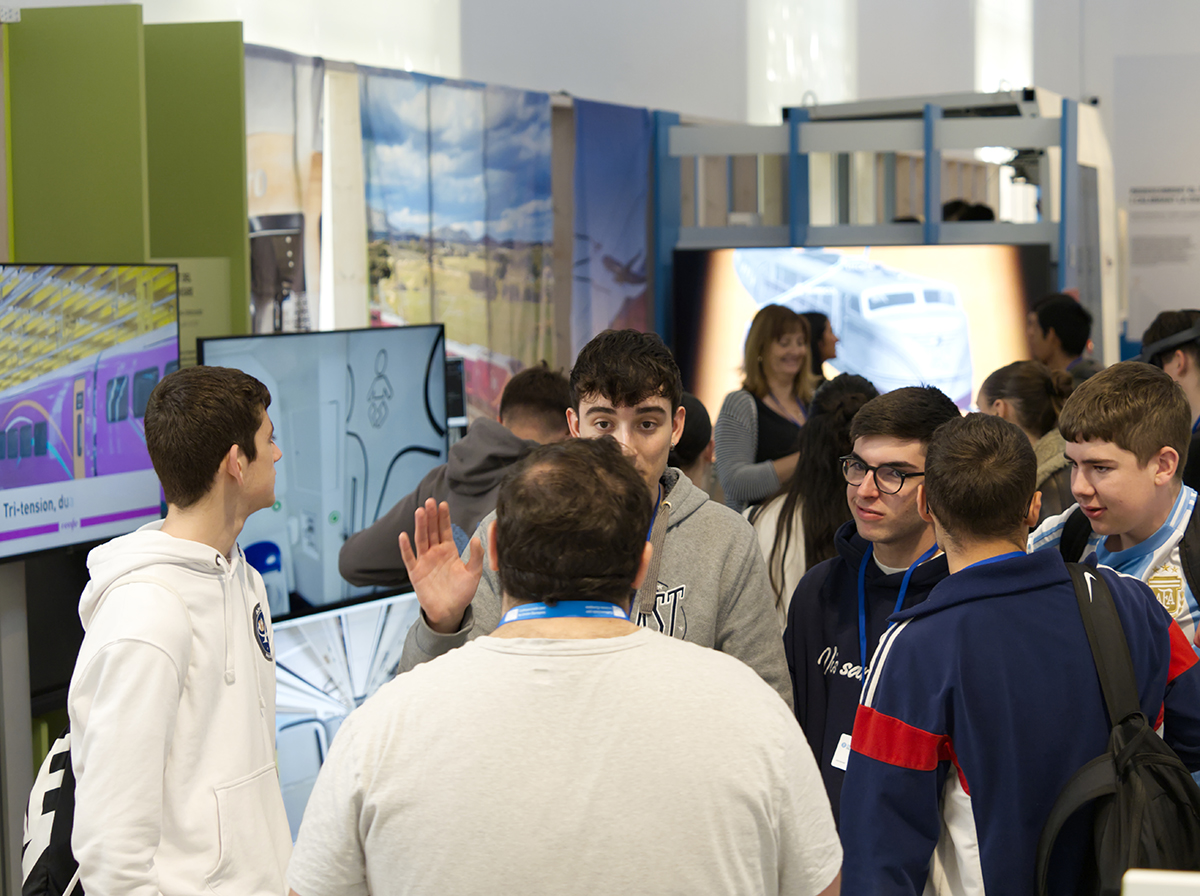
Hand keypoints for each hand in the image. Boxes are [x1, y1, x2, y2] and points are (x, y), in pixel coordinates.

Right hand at [398, 499, 482, 633]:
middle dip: (431, 516)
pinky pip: (409, 558)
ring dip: (420, 526)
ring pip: (421, 540)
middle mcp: (435, 553)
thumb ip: (476, 556)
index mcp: (449, 551)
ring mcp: (424, 562)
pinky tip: (403, 535)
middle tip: (430, 500)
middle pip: (432, 531)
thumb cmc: (462, 593)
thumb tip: (477, 538)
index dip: (443, 517)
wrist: (450, 612)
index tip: (443, 504)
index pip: (445, 530)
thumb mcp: (473, 574)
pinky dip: (405, 548)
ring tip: (420, 511)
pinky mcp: (416, 573)